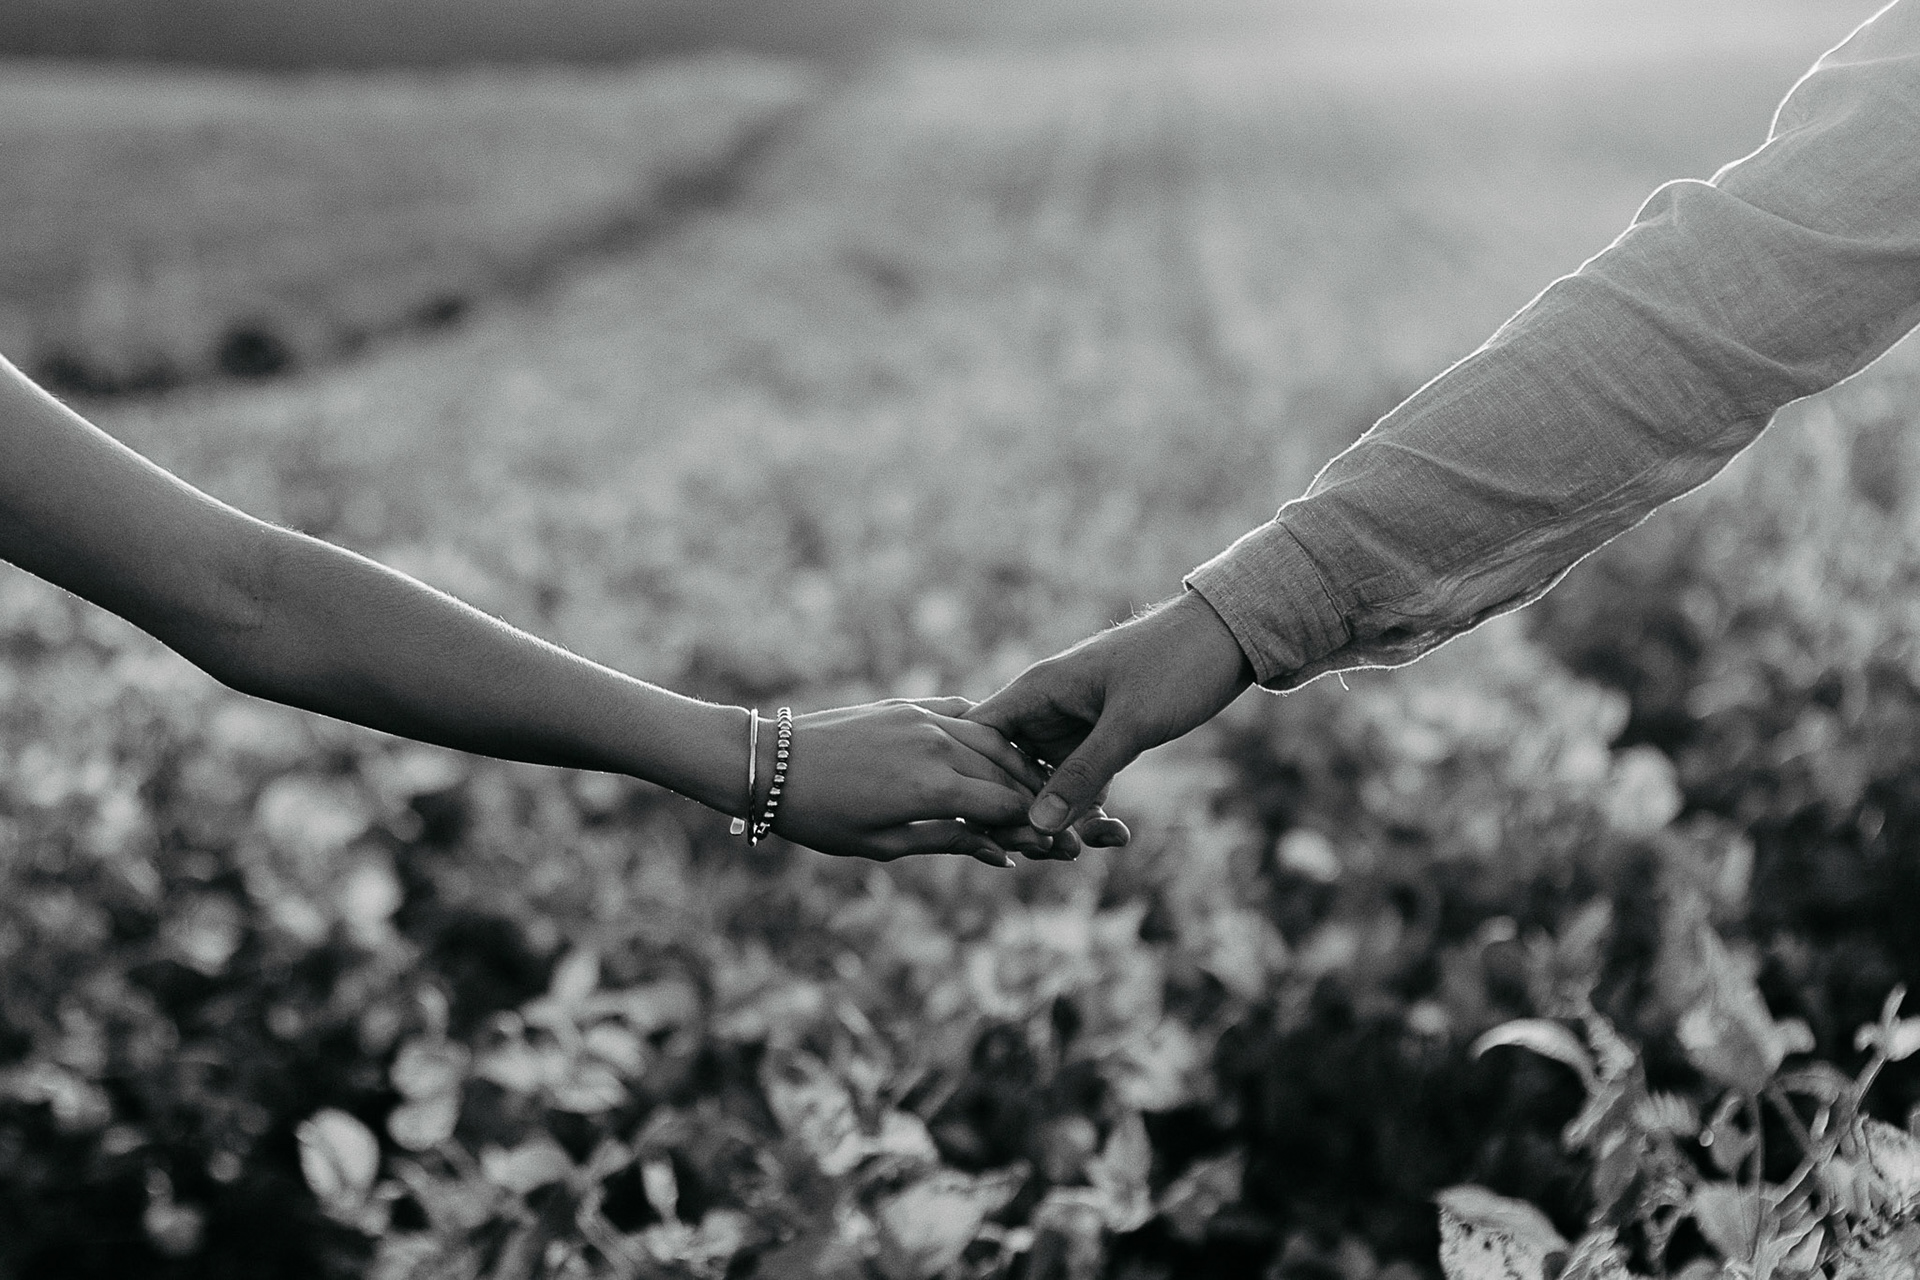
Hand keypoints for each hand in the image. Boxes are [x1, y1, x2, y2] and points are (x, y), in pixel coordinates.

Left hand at [771, 697, 1052, 866]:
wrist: (772, 765)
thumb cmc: (821, 817)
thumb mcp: (884, 844)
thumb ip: (948, 842)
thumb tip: (1000, 854)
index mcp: (932, 788)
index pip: (1006, 805)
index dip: (1033, 825)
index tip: (1055, 842)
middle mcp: (936, 746)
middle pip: (1007, 772)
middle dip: (1034, 796)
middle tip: (1056, 815)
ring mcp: (923, 719)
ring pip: (992, 740)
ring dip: (1018, 764)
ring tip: (1033, 787)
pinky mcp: (908, 705)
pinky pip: (964, 714)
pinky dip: (988, 733)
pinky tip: (1001, 748)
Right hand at [967, 591, 1254, 834]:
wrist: (1228, 638)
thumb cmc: (1175, 665)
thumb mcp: (1129, 723)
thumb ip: (1083, 773)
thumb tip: (1037, 823)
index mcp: (1036, 691)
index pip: (977, 740)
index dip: (977, 785)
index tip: (997, 826)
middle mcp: (1044, 710)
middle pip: (1005, 773)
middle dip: (1022, 816)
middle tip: (1054, 851)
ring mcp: (1071, 729)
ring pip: (1044, 787)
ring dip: (1059, 821)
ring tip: (1084, 850)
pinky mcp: (1100, 743)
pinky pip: (1081, 786)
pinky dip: (1091, 812)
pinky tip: (1118, 835)